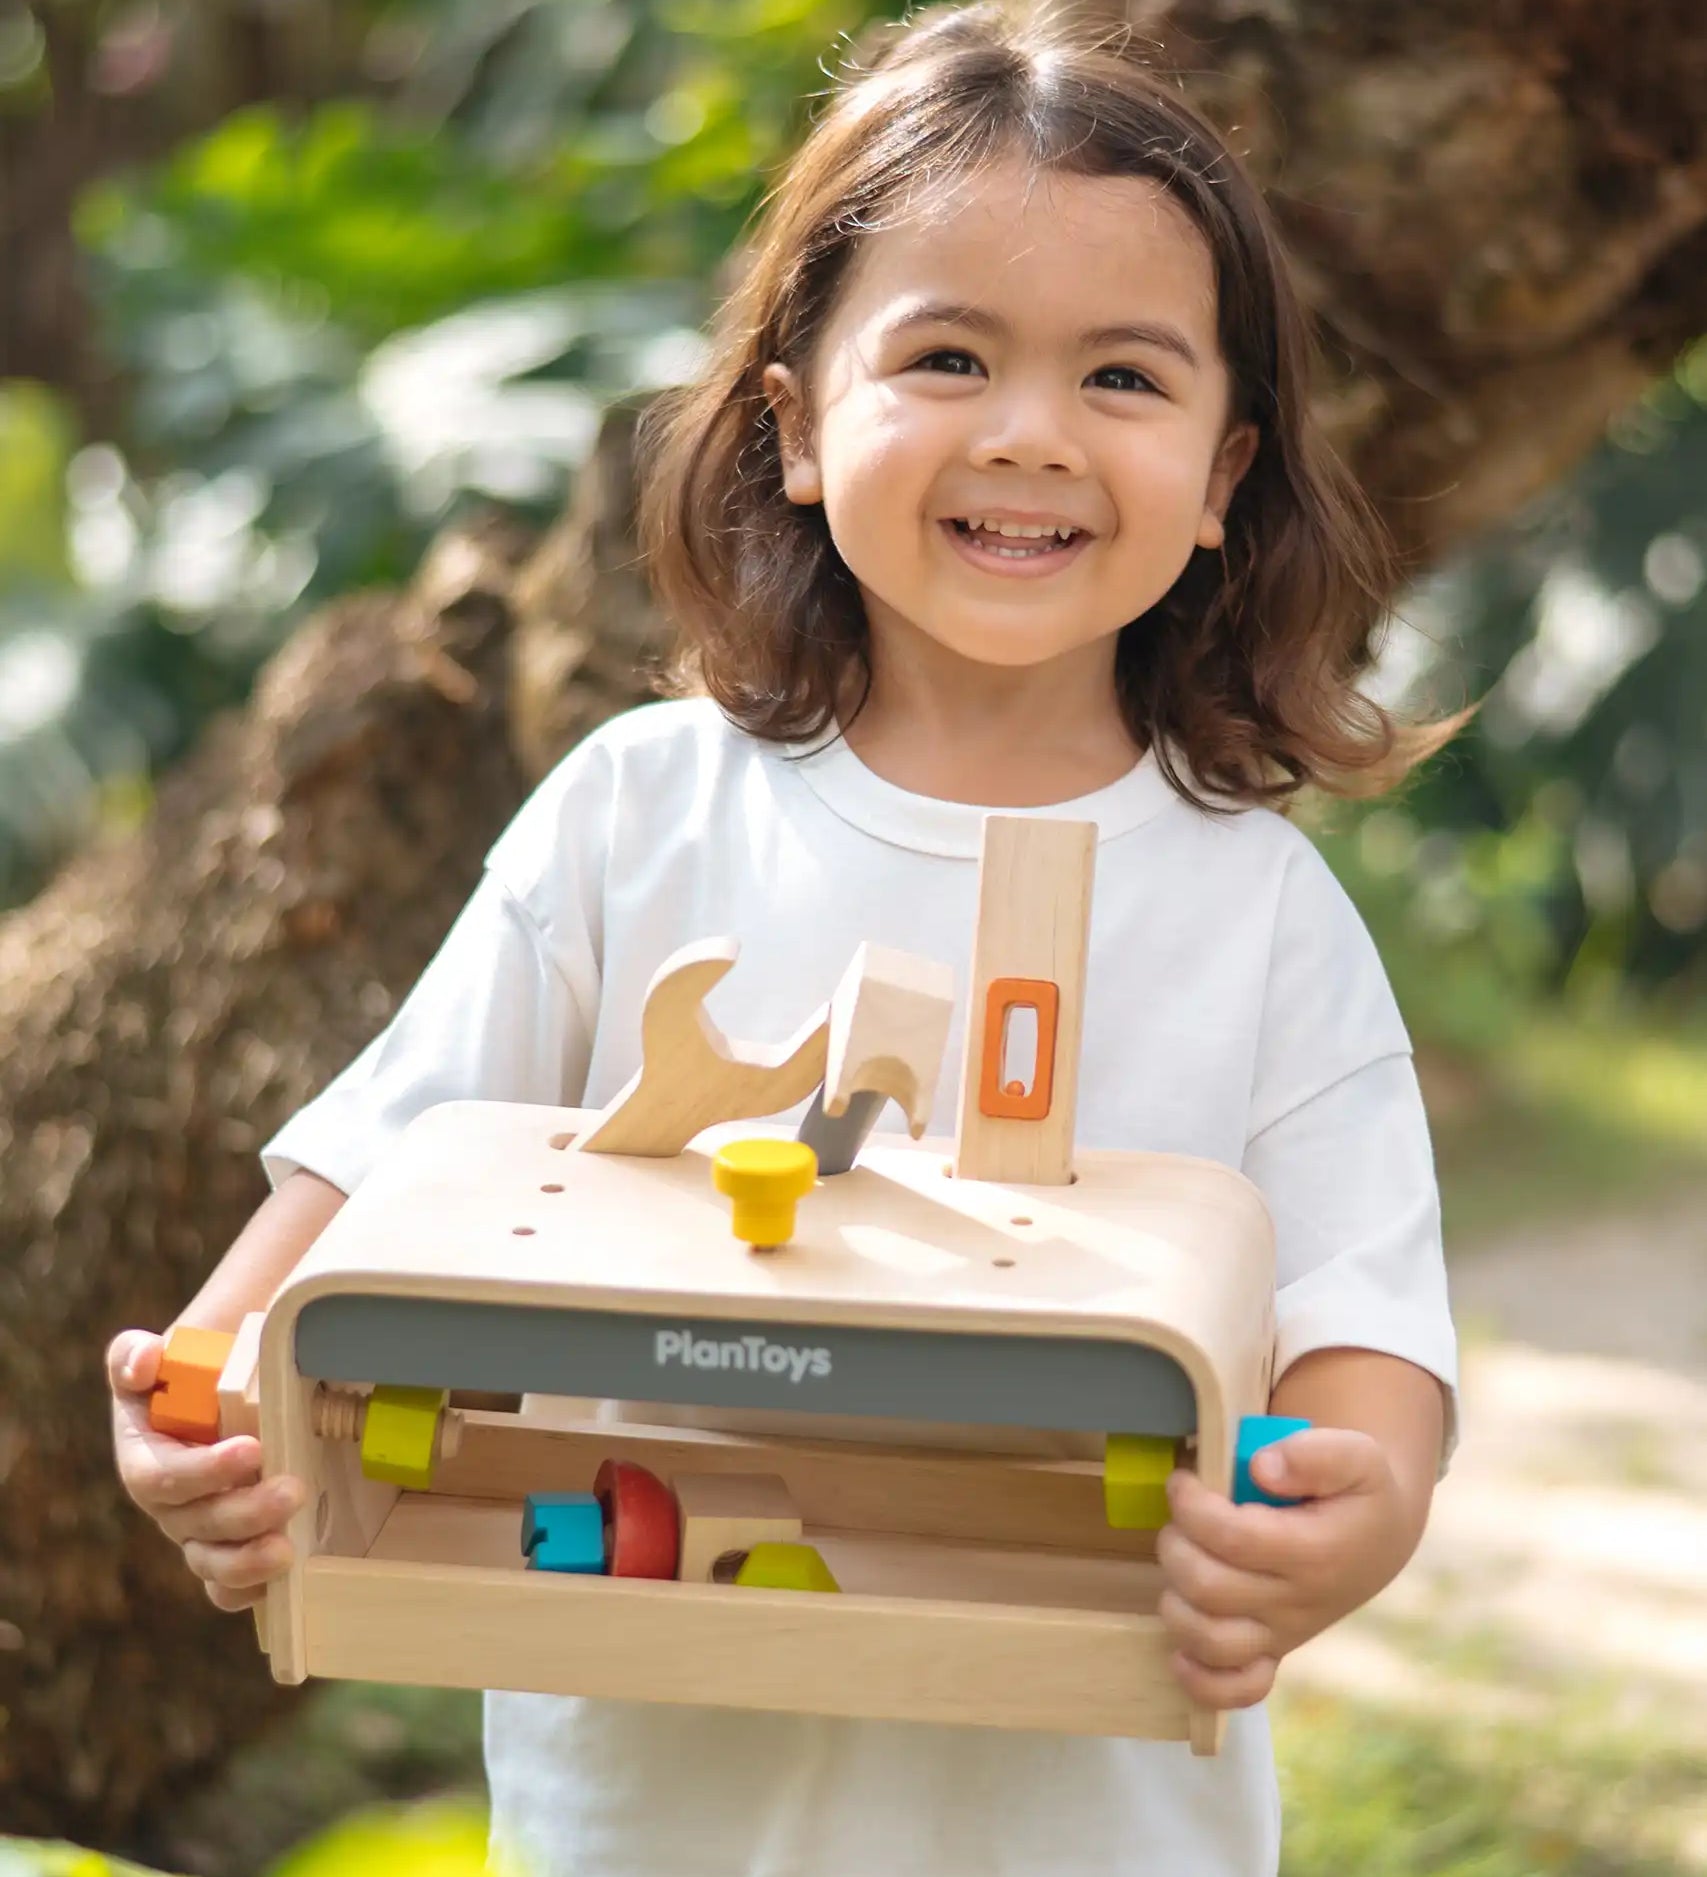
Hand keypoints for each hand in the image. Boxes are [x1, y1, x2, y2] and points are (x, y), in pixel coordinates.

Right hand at [108, 1328, 305, 1611]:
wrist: (215, 1395)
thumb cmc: (185, 1378)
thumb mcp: (158, 1360)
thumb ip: (135, 1357)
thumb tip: (143, 1361)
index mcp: (144, 1459)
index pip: (162, 1478)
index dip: (204, 1471)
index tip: (252, 1450)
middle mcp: (167, 1506)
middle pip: (196, 1524)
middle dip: (244, 1513)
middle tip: (292, 1492)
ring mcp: (196, 1532)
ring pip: (211, 1563)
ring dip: (247, 1561)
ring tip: (287, 1550)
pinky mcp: (226, 1549)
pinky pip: (226, 1586)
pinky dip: (248, 1589)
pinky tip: (279, 1578)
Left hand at [1155, 1428, 1406, 1709]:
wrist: (1377, 1539)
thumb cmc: (1358, 1492)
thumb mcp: (1358, 1456)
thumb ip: (1316, 1454)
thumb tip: (1261, 1469)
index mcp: (1315, 1553)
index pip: (1232, 1538)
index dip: (1192, 1506)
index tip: (1185, 1481)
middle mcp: (1296, 1604)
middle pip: (1209, 1589)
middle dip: (1176, 1544)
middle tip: (1179, 1517)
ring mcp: (1282, 1635)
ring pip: (1210, 1642)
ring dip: (1176, 1601)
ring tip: (1180, 1563)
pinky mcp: (1272, 1654)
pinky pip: (1234, 1691)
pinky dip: (1200, 1680)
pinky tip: (1181, 1650)